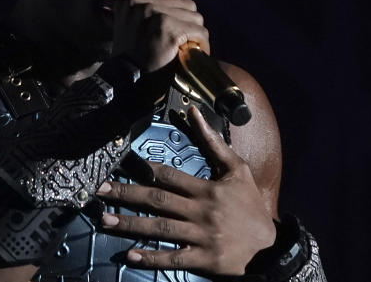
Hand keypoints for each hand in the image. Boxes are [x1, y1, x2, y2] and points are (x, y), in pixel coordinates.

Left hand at [96, 106, 275, 275]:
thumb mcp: (237, 169)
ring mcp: (201, 236)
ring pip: (160, 228)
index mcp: (207, 189)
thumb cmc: (250, 205)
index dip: (143, 170)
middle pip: (158, 200)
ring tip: (104, 221)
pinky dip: (152, 257)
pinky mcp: (204, 259)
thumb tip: (194, 112)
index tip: (120, 167)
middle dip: (126, 194)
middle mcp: (202, 211)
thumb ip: (213, 142)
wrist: (271, 246)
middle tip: (99, 192)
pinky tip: (131, 255)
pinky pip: (174, 258)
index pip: (170, 175)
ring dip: (130, 224)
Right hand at [112, 0, 209, 72]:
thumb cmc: (132, 57)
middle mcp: (140, 3)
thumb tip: (177, 3)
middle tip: (185, 40)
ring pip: (195, 16)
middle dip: (189, 22)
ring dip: (195, 33)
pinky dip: (201, 44)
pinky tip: (193, 54)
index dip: (180, 11)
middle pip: (186, 3)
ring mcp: (155, 15)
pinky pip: (199, 31)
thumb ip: (147, 10)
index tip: (178, 27)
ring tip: (188, 47)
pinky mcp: (168, 30)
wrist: (127, 82)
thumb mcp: (131, 24)